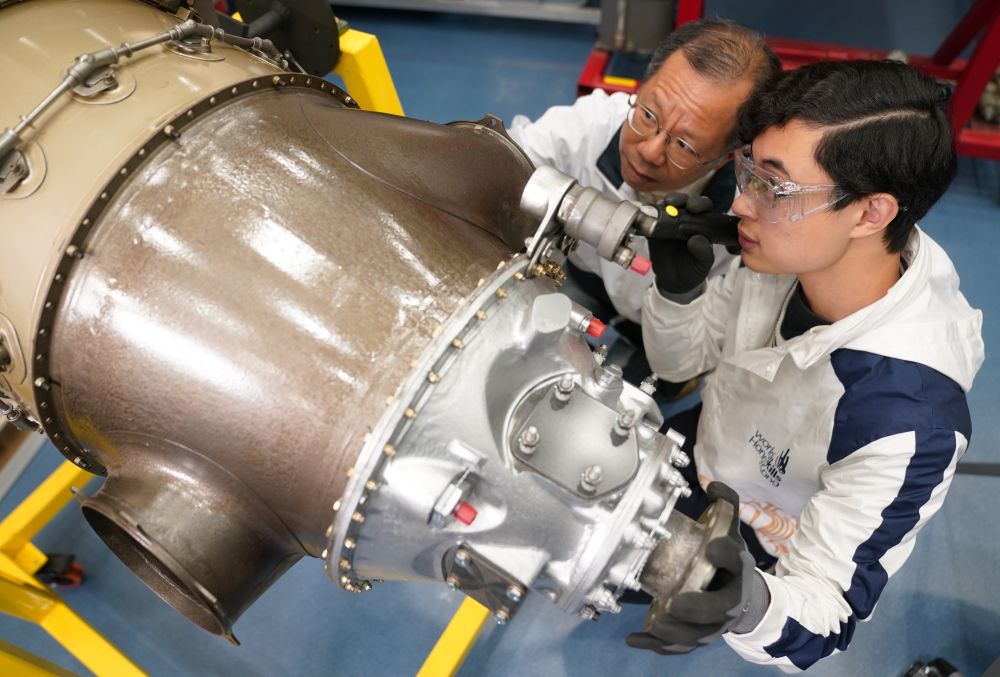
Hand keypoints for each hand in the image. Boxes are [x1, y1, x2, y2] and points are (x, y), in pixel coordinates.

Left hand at [626, 482, 764, 655]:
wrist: (743, 597)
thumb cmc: (728, 561)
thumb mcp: (731, 530)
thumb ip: (726, 505)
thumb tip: (714, 486)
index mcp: (738, 568)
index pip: (734, 560)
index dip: (725, 554)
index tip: (711, 548)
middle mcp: (730, 598)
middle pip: (718, 609)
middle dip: (698, 607)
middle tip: (675, 603)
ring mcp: (715, 622)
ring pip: (699, 633)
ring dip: (677, 632)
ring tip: (655, 625)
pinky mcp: (699, 635)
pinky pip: (681, 647)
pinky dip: (658, 647)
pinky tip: (634, 639)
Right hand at [647, 193, 738, 294]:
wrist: (674, 281)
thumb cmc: (692, 269)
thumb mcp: (702, 264)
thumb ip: (704, 252)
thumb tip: (697, 239)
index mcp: (702, 225)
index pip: (703, 208)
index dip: (699, 204)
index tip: (694, 208)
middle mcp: (686, 220)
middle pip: (684, 203)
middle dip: (679, 199)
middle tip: (674, 203)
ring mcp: (669, 224)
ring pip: (667, 207)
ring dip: (664, 204)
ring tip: (661, 208)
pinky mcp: (655, 230)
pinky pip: (651, 220)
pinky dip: (649, 216)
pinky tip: (648, 216)